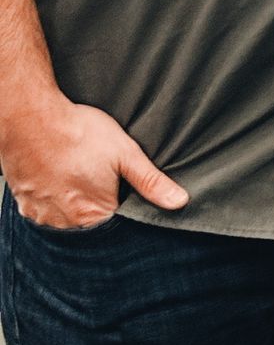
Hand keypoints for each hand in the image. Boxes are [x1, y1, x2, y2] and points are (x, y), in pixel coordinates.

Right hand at [0, 94, 187, 228]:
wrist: (31, 118)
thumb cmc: (79, 132)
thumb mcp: (125, 153)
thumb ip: (151, 182)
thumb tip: (179, 202)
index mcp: (94, 215)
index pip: (117, 226)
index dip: (123, 207)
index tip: (120, 190)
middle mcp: (65, 223)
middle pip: (90, 224)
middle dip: (97, 205)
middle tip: (95, 177)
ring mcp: (41, 214)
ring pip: (65, 218)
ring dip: (73, 203)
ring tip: (78, 175)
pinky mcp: (24, 203)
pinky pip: (43, 210)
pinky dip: (51, 199)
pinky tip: (57, 178)